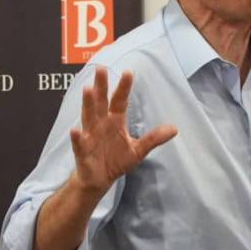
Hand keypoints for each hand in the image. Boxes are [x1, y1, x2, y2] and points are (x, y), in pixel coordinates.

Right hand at [69, 68, 177, 195]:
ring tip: (88, 89)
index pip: (120, 101)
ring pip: (88, 117)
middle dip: (101, 86)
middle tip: (100, 69)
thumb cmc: (117, 161)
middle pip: (101, 102)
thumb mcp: (139, 150)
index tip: (128, 72)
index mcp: (115, 121)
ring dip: (88, 104)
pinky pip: (79, 143)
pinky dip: (77, 137)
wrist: (100, 180)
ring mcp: (90, 136)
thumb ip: (153, 138)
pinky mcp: (82, 151)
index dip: (123, 88)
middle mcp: (101, 124)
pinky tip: (75, 130)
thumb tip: (174, 129)